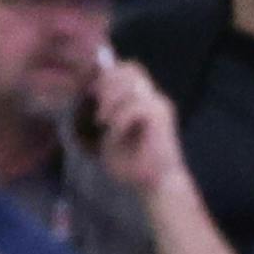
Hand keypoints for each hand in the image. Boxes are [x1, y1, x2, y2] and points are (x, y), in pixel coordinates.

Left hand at [87, 55, 184, 200]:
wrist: (154, 186)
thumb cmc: (131, 162)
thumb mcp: (109, 131)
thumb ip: (105, 108)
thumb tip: (93, 85)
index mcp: (141, 99)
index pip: (127, 68)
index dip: (107, 73)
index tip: (91, 93)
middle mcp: (152, 97)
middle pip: (131, 67)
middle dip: (108, 81)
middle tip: (98, 105)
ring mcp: (159, 105)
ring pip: (132, 81)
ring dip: (111, 99)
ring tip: (103, 121)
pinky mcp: (162, 117)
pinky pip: (136, 105)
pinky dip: (120, 117)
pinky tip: (114, 132)